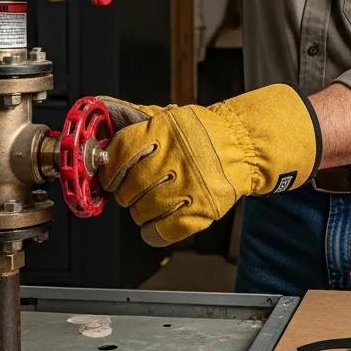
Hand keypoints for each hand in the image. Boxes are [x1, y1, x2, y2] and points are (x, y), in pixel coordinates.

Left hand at [99, 85, 320, 245]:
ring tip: (148, 203)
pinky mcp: (202, 209)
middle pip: (129, 187)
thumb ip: (141, 127)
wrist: (245, 146)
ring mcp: (190, 185)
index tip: (108, 176)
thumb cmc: (205, 133)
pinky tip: (154, 224)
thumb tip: (105, 129)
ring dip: (139, 212)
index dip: (109, 169)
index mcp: (165, 130)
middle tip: (131, 190)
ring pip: (142, 212)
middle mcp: (176, 157)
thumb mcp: (173, 118)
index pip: (121, 152)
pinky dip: (152, 232)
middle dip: (124, 193)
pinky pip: (163, 231)